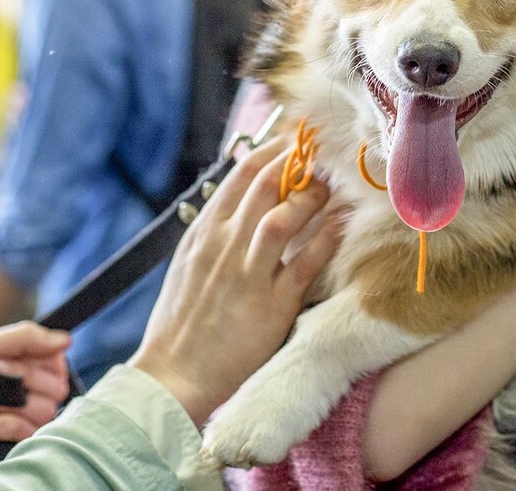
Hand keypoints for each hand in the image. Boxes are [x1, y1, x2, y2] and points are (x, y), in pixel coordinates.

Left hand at [0, 322, 70, 479]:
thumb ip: (24, 337)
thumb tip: (67, 339)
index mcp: (17, 370)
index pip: (56, 364)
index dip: (42, 360)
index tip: (15, 358)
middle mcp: (21, 396)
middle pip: (55, 388)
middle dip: (25, 378)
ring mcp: (15, 422)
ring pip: (46, 411)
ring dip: (14, 402)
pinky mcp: (7, 447)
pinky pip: (30, 435)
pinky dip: (8, 425)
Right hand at [128, 138, 339, 427]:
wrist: (172, 376)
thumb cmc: (182, 321)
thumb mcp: (189, 263)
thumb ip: (215, 230)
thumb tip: (239, 197)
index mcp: (203, 233)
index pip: (240, 175)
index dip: (273, 150)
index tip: (295, 139)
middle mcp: (223, 246)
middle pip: (264, 186)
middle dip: (297, 160)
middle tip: (322, 150)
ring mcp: (246, 275)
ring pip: (282, 218)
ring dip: (311, 195)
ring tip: (332, 184)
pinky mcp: (270, 306)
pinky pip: (304, 264)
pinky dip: (326, 239)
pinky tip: (342, 223)